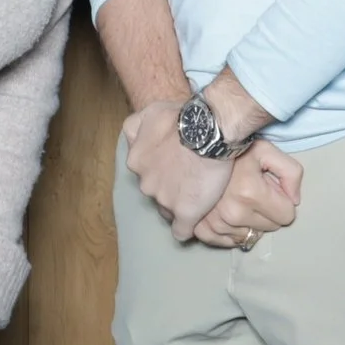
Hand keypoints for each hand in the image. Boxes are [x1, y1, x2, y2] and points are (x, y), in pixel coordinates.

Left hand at [122, 102, 231, 238]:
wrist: (210, 128)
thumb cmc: (182, 116)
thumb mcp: (149, 112)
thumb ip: (136, 128)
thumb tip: (134, 141)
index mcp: (136, 161)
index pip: (145, 174)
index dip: (162, 171)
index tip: (175, 167)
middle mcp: (145, 184)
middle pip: (156, 193)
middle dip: (169, 188)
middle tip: (188, 177)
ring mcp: (164, 200)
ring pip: (168, 210)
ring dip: (179, 204)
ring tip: (198, 192)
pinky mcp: (185, 213)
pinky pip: (181, 232)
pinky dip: (186, 227)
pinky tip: (195, 219)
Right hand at [191, 139, 303, 247]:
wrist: (198, 148)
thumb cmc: (234, 148)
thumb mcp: (267, 150)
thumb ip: (291, 172)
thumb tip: (294, 200)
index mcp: (250, 193)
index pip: (287, 216)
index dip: (281, 200)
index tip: (269, 188)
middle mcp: (232, 213)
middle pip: (270, 228)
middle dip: (266, 211)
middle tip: (253, 191)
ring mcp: (216, 223)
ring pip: (250, 236)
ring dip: (248, 221)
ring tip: (237, 198)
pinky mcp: (203, 230)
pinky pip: (229, 242)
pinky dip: (232, 231)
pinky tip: (228, 213)